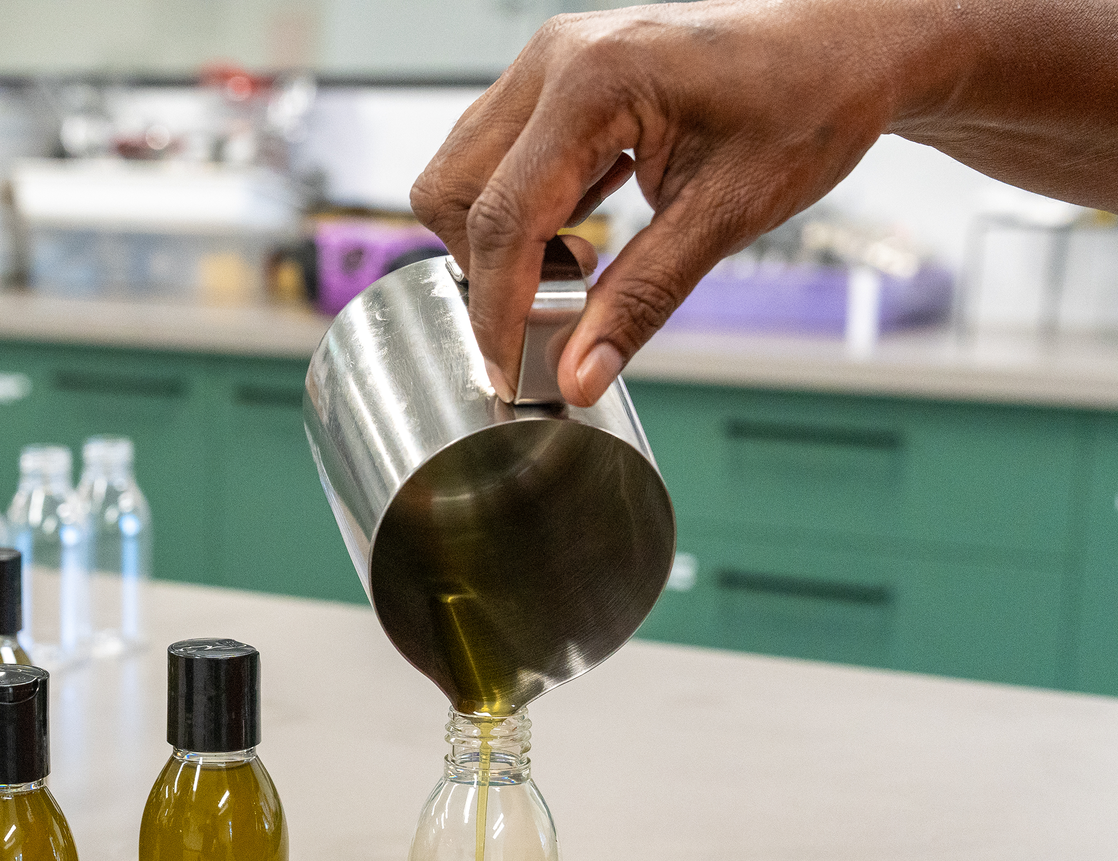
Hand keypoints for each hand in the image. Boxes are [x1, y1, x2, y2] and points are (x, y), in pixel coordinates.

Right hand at [412, 0, 901, 404]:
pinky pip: (495, 155)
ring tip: (580, 260)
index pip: (500, 218)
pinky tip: (586, 221)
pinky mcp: (555, 77)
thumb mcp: (727, 216)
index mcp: (592, 82)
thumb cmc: (809, 103)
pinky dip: (523, 207)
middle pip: (452, 192)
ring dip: (502, 237)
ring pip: (463, 174)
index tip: (509, 367)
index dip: (498, 308)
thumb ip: (639, 300)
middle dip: (488, 268)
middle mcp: (553, 60)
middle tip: (556, 304)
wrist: (848, 45)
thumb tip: (577, 375)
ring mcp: (548, 62)